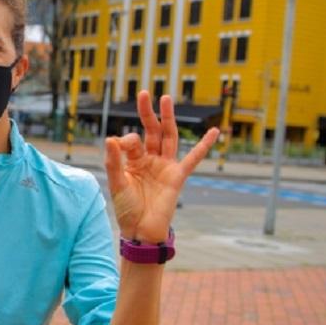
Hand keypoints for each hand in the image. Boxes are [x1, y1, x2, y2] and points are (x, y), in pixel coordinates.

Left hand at [104, 91, 218, 242]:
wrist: (141, 231)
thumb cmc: (127, 209)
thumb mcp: (116, 184)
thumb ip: (114, 161)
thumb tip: (111, 138)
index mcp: (133, 161)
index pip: (132, 141)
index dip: (126, 140)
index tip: (119, 144)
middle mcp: (150, 160)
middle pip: (151, 131)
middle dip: (148, 113)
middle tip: (146, 93)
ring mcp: (165, 166)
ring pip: (168, 137)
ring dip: (168, 118)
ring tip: (166, 99)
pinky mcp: (178, 176)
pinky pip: (194, 158)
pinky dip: (204, 145)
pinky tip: (214, 131)